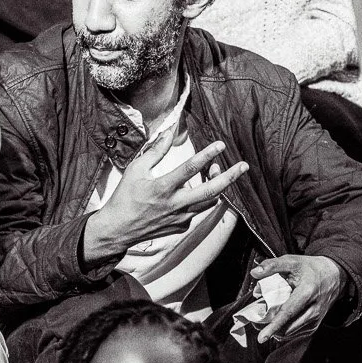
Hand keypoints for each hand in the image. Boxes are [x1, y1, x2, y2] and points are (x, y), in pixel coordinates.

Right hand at [82, 131, 249, 265]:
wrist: (118, 229)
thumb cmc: (125, 197)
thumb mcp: (136, 169)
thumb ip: (156, 151)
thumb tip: (168, 132)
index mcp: (163, 188)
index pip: (190, 168)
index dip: (207, 155)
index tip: (220, 145)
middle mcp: (175, 205)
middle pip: (211, 191)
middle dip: (230, 177)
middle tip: (243, 166)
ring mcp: (180, 218)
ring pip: (209, 202)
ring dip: (217, 186)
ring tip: (215, 172)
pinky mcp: (181, 227)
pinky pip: (197, 211)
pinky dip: (200, 199)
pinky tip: (194, 191)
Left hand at [250, 254, 342, 345]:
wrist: (334, 276)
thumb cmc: (311, 268)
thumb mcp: (292, 261)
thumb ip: (272, 266)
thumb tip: (254, 273)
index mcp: (307, 292)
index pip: (288, 313)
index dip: (274, 326)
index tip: (262, 337)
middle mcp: (314, 309)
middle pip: (288, 327)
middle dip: (270, 329)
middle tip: (256, 322)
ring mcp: (316, 319)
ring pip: (291, 333)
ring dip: (276, 331)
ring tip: (266, 320)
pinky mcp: (315, 325)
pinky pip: (296, 333)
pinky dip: (285, 331)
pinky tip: (279, 323)